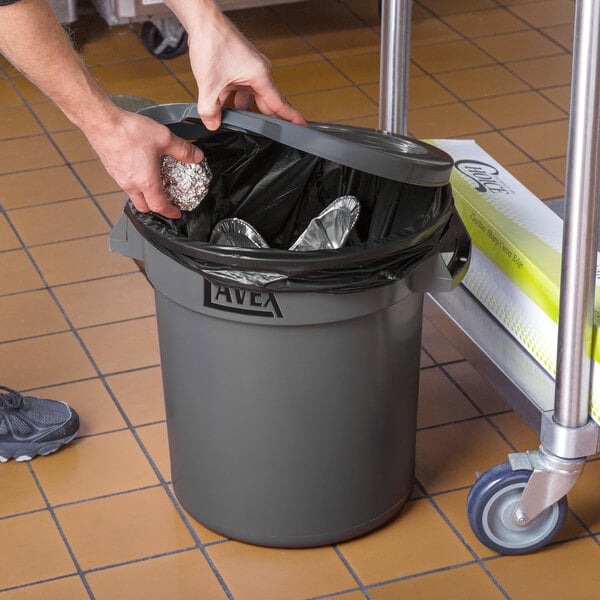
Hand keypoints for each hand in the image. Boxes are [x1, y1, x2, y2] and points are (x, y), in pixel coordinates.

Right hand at [85, 109, 203, 218]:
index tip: (176, 213)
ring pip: (133, 196)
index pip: (159, 207)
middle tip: (166, 203)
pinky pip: (125, 184)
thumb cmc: (128, 131)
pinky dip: (135, 184)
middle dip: (156, 208)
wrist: (101, 121)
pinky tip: (140, 169)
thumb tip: (196, 156)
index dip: (171, 212)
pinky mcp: (111, 169)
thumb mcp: (164, 139)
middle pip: (144, 207)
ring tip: (154, 185)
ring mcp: (118, 178)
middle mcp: (130, 184)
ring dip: (145, 196)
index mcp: (146, 183)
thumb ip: (183, 150)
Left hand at [185, 10, 306, 129]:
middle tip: (259, 133)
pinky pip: (239, 88)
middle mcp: (258, 72)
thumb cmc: (212, 42)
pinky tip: (219, 103)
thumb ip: (210, 110)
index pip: (279, 103)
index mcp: (260, 76)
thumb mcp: (209, 84)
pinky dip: (231, 97)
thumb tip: (213, 124)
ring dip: (239, 107)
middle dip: (259, 117)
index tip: (301, 127)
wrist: (203, 21)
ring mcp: (248, 70)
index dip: (291, 118)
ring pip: (249, 97)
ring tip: (228, 116)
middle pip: (264, 103)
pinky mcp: (238, 67)